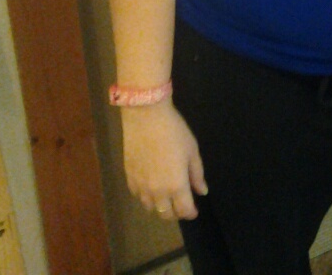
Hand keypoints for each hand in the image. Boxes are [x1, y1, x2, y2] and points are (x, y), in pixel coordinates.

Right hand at [121, 100, 207, 220]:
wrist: (146, 117)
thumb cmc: (174, 132)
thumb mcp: (192, 151)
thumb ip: (197, 174)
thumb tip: (202, 191)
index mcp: (176, 186)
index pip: (184, 210)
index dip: (190, 212)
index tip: (194, 211)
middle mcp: (157, 192)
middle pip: (166, 214)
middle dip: (176, 213)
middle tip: (181, 204)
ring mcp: (141, 186)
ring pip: (150, 207)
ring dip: (160, 205)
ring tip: (166, 196)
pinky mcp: (129, 177)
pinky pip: (137, 196)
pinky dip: (146, 196)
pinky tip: (151, 187)